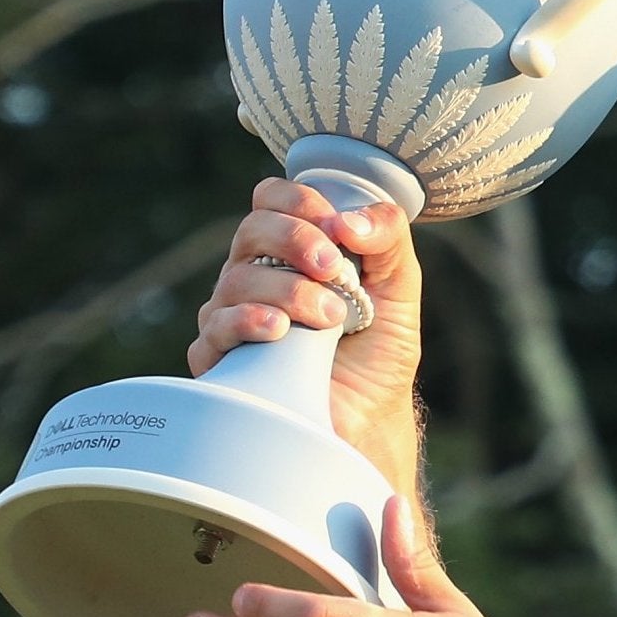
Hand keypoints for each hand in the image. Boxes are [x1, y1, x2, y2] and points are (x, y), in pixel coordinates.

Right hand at [189, 177, 424, 462]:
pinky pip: (217, 328)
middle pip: (251, 230)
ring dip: (290, 291)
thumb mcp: (399, 287)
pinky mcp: (221, 359)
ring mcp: (232, 315)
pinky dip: (248, 321)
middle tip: (334, 271)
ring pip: (237, 279)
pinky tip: (279, 330)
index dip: (299, 203)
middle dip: (296, 242)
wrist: (371, 416)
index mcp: (290, 250)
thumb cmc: (379, 350)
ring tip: (331, 320)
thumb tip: (348, 220)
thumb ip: (387, 239)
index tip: (337, 228)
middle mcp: (254, 275)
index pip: (272, 200)